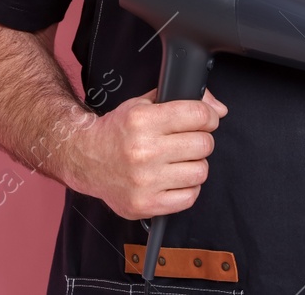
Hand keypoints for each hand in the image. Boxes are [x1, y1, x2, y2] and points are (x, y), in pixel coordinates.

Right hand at [63, 88, 227, 219]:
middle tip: (188, 141)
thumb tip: (218, 110)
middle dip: (201, 140)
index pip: (198, 115)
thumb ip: (180, 100)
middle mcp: (143, 150)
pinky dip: (187, 188)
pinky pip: (189, 197)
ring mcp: (145, 181)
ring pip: (200, 172)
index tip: (206, 119)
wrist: (85, 158)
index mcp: (142, 120)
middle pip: (203, 144)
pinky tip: (173, 179)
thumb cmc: (117, 132)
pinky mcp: (146, 204)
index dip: (208, 116)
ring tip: (179, 161)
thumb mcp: (142, 104)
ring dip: (194, 165)